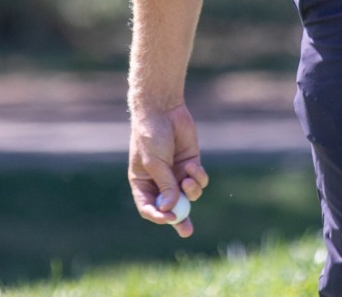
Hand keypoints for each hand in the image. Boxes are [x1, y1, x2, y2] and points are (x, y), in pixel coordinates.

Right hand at [128, 102, 208, 237]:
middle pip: (171, 207)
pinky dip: (198, 177)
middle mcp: (160, 181)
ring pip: (188, 195)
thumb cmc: (150, 135)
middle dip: (180, 219)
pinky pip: (198, 180)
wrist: (163, 109)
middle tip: (187, 231)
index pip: (149, 207)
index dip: (158, 216)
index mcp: (143, 183)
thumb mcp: (155, 163)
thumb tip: (170, 209)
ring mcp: (176, 173)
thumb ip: (164, 185)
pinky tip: (192, 166)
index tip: (169, 218)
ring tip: (187, 180)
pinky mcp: (190, 163)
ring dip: (191, 191)